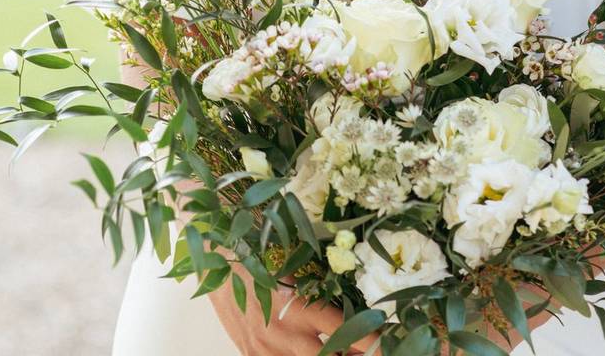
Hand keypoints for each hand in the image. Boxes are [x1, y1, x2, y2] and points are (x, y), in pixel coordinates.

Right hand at [208, 267, 377, 355]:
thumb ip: (322, 290)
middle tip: (370, 353)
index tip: (388, 344)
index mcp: (301, 307)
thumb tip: (355, 303)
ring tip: (343, 351)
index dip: (372, 342)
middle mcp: (286, 335)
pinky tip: (308, 350)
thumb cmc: (260, 257)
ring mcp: (267, 352)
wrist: (215, 263)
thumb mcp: (296, 269)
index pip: (346, 332)